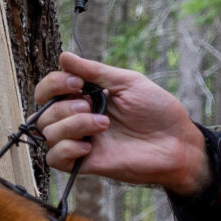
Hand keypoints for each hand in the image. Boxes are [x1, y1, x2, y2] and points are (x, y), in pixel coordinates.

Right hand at [31, 52, 209, 194]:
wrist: (177, 143)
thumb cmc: (158, 111)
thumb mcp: (127, 82)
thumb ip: (94, 71)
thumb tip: (64, 57)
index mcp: (86, 97)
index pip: (48, 91)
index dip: (53, 84)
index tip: (77, 82)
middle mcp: (79, 119)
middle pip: (43, 113)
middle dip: (63, 106)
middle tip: (90, 105)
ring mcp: (82, 141)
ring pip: (48, 133)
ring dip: (72, 125)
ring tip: (102, 124)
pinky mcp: (86, 163)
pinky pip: (54, 158)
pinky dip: (65, 149)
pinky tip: (88, 146)